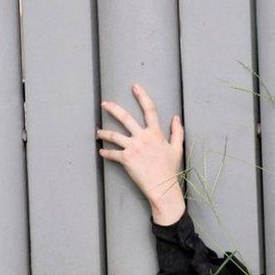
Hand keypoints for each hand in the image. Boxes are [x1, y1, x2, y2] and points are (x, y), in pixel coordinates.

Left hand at [98, 84, 184, 225]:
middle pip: (125, 118)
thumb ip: (177, 132)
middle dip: (112, 108)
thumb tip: (176, 118)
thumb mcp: (177, 148)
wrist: (162, 187)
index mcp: (156, 133)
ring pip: (113, 135)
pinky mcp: (126, 159)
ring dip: (103, 133)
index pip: (150, 110)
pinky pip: (111, 153)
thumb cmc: (170, 169)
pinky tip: (101, 151)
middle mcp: (143, 137)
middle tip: (104, 104)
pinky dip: (105, 152)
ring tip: (98, 132)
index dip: (142, 96)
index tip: (135, 86)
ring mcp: (133, 148)